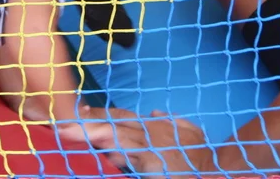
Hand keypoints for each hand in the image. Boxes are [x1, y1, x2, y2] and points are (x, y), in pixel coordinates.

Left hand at [75, 106, 211, 175]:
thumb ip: (170, 120)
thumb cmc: (199, 153)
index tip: (77, 111)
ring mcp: (149, 145)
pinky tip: (99, 149)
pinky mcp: (152, 160)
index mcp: (151, 125)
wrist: (216, 168)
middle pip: (112, 123)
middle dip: (88, 121)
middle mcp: (147, 131)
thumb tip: (155, 112)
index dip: (97, 113)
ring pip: (115, 136)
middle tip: (63, 121)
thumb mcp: (187, 131)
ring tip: (71, 132)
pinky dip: (114, 150)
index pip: (119, 116)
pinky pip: (129, 154)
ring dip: (93, 133)